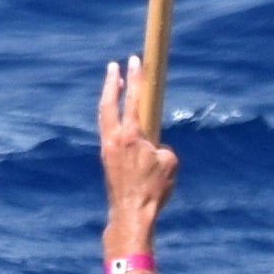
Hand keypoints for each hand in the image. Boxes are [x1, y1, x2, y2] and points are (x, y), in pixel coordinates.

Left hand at [93, 60, 177, 252]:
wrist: (131, 214)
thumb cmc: (153, 190)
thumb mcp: (169, 164)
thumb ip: (162, 148)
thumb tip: (153, 148)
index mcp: (131, 135)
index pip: (133, 99)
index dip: (136, 78)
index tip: (136, 60)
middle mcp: (114, 138)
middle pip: (109, 103)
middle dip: (112, 82)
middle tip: (114, 66)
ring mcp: (106, 148)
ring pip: (104, 116)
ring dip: (108, 98)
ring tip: (112, 85)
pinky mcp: (105, 159)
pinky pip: (106, 131)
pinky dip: (109, 118)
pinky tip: (115, 118)